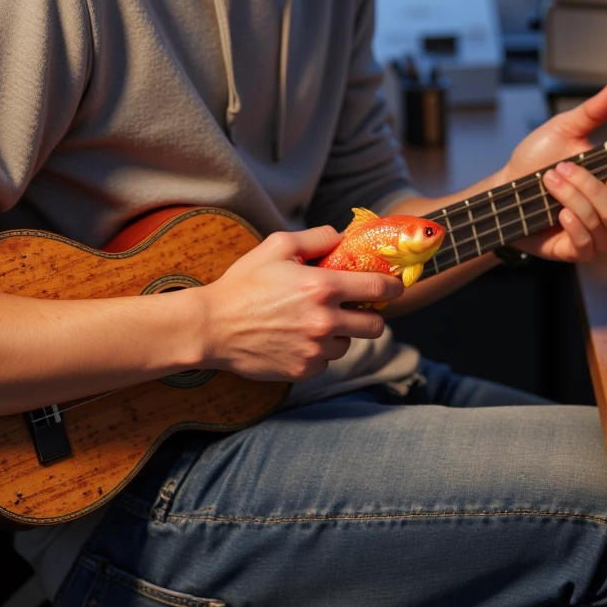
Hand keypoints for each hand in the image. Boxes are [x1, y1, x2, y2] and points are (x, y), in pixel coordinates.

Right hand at [197, 226, 403, 381]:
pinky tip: (295, 339)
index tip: (395, 286)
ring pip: (348, 345)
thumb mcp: (277, 247)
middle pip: (376, 326)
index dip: (393, 286)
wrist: (212, 327)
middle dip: (370, 316)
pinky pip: (326, 361)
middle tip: (354, 310)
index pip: (379, 288)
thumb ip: (316, 238)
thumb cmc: (243, 284)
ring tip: (312, 323)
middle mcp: (325, 321)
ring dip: (339, 335)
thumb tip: (342, 237)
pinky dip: (318, 352)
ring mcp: (315, 349)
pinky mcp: (304, 370)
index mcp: (322, 287)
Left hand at [497, 81, 606, 263]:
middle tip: (564, 169)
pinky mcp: (571, 250)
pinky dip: (576, 228)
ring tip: (550, 182)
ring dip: (577, 203)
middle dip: (594, 193)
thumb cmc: (536, 160)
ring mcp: (592, 234)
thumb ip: (593, 112)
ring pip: (606, 231)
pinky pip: (587, 247)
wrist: (503, 186)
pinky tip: (559, 213)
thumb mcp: (564, 130)